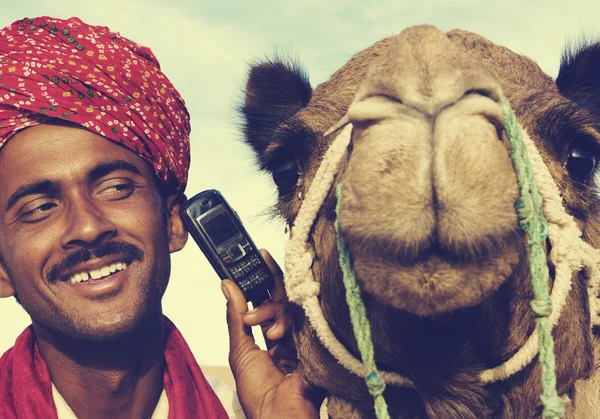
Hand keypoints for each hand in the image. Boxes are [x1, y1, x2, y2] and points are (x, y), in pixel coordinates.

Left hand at [223, 249, 317, 418]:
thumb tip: (227, 285)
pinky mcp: (317, 337)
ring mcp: (305, 333)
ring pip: (292, 304)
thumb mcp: (240, 350)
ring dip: (273, 311)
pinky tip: (279, 326)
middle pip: (283, 296)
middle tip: (258, 264)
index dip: (262, 278)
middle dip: (270, 280)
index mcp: (271, 336)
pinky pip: (306, 314)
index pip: (268, 299)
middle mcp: (290, 332)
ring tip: (264, 330)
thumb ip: (236, 316)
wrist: (280, 414)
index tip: (257, 256)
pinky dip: (289, 317)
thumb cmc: (258, 392)